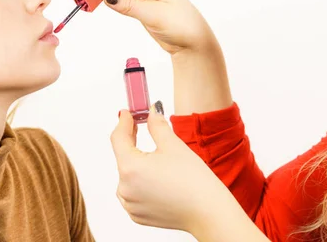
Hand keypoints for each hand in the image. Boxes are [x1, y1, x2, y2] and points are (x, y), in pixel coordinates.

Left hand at [110, 104, 231, 232]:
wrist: (208, 212)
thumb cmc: (194, 181)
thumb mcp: (173, 145)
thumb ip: (156, 125)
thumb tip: (151, 112)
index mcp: (130, 168)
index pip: (118, 138)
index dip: (123, 122)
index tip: (127, 113)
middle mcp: (125, 188)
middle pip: (123, 156)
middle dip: (131, 140)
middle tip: (138, 124)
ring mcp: (130, 204)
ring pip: (128, 175)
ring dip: (136, 162)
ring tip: (153, 154)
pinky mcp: (137, 215)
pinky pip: (133, 191)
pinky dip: (140, 181)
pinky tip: (156, 175)